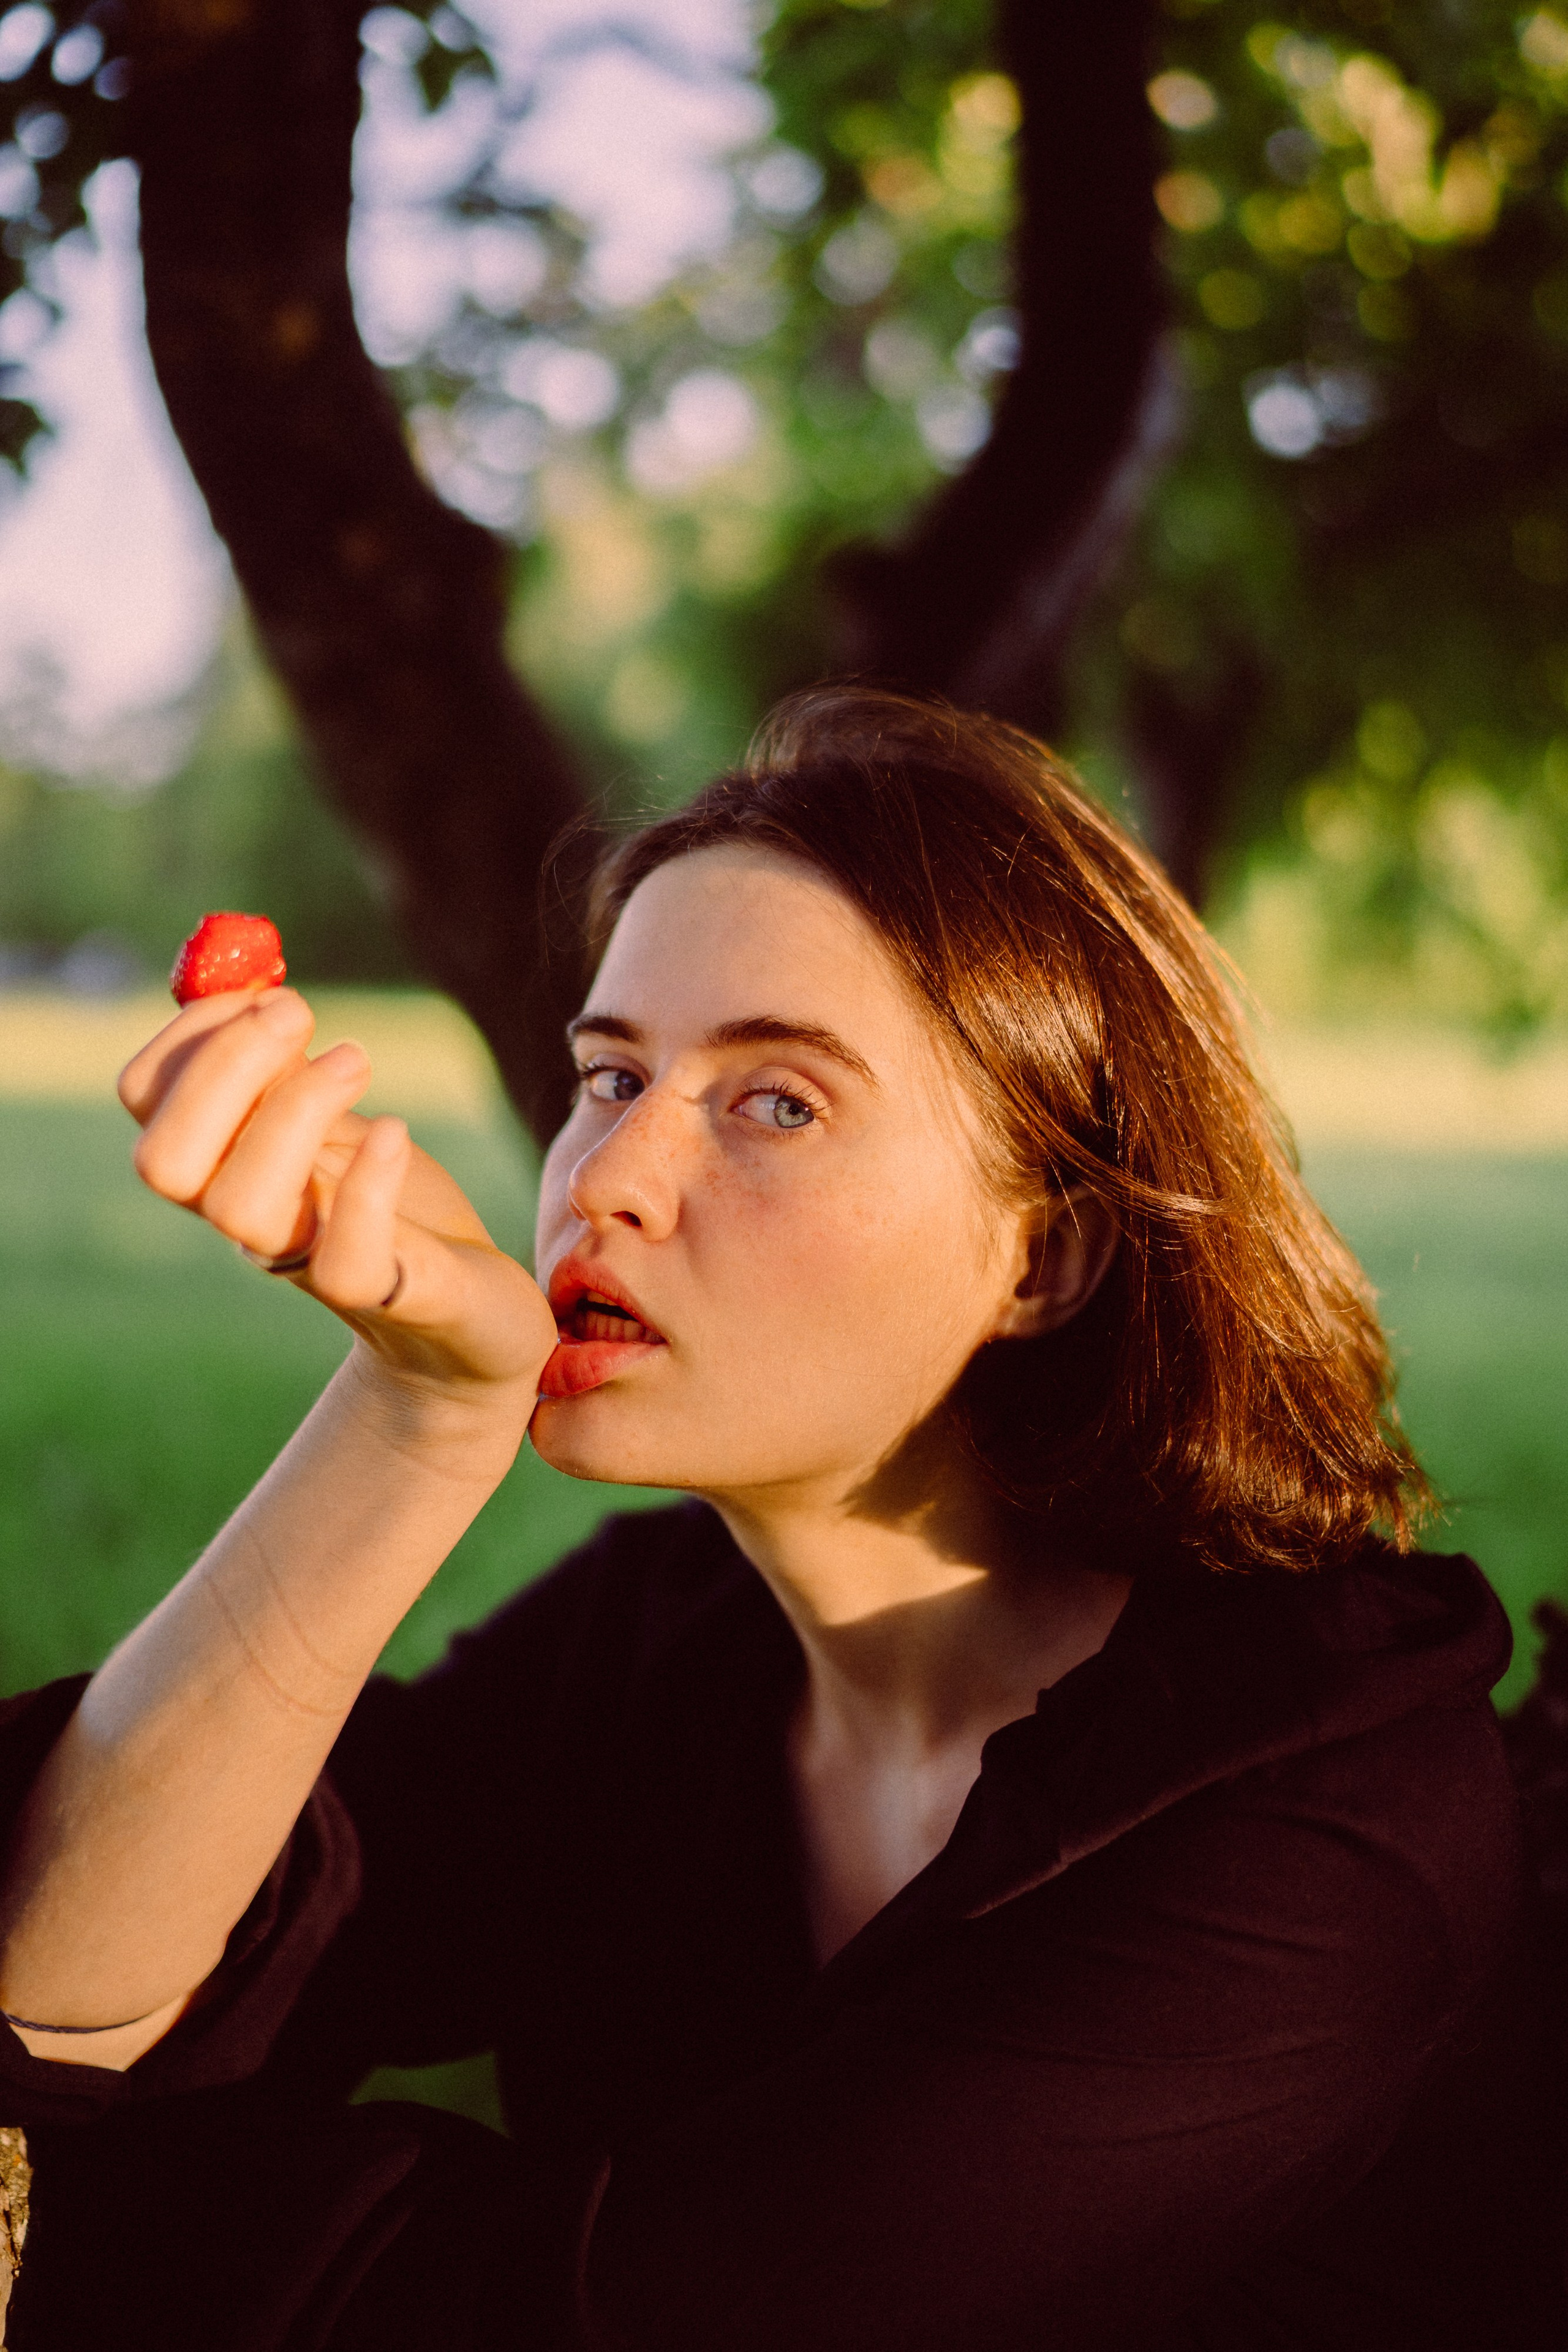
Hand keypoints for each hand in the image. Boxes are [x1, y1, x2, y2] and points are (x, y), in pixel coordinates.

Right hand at [118, 989, 557, 1410]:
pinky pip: (344, 1262)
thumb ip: (286, 1067)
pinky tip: (393, 1132)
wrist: (474, 1313)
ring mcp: (309, 1264)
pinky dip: (365, 1187)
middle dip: (223, 1069)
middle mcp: (251, 1220)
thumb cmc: (398, 1206)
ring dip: (293, 1112)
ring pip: (240, 1208)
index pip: (147, 1101)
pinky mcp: (385, 1295)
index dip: (189, 1035)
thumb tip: (252, 980)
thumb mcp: (339, 1122)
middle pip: (166, 1161)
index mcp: (227, 1164)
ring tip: (357, 1060)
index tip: (260, 990)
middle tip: (300, 1015)